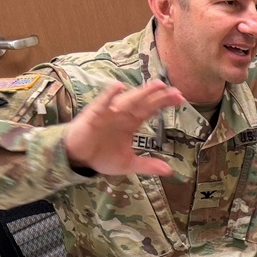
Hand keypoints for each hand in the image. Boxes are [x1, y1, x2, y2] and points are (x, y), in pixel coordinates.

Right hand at [63, 80, 185, 177]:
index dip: (163, 103)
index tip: (180, 98)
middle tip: (175, 90)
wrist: (77, 158)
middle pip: (143, 103)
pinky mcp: (93, 115)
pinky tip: (118, 87)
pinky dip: (109, 95)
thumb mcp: (128, 163)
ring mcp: (108, 113)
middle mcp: (122, 115)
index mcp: (131, 123)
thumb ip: (147, 165)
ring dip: (141, 93)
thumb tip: (169, 171)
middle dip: (158, 96)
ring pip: (127, 101)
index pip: (150, 110)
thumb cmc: (101, 156)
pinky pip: (102, 104)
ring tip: (156, 85)